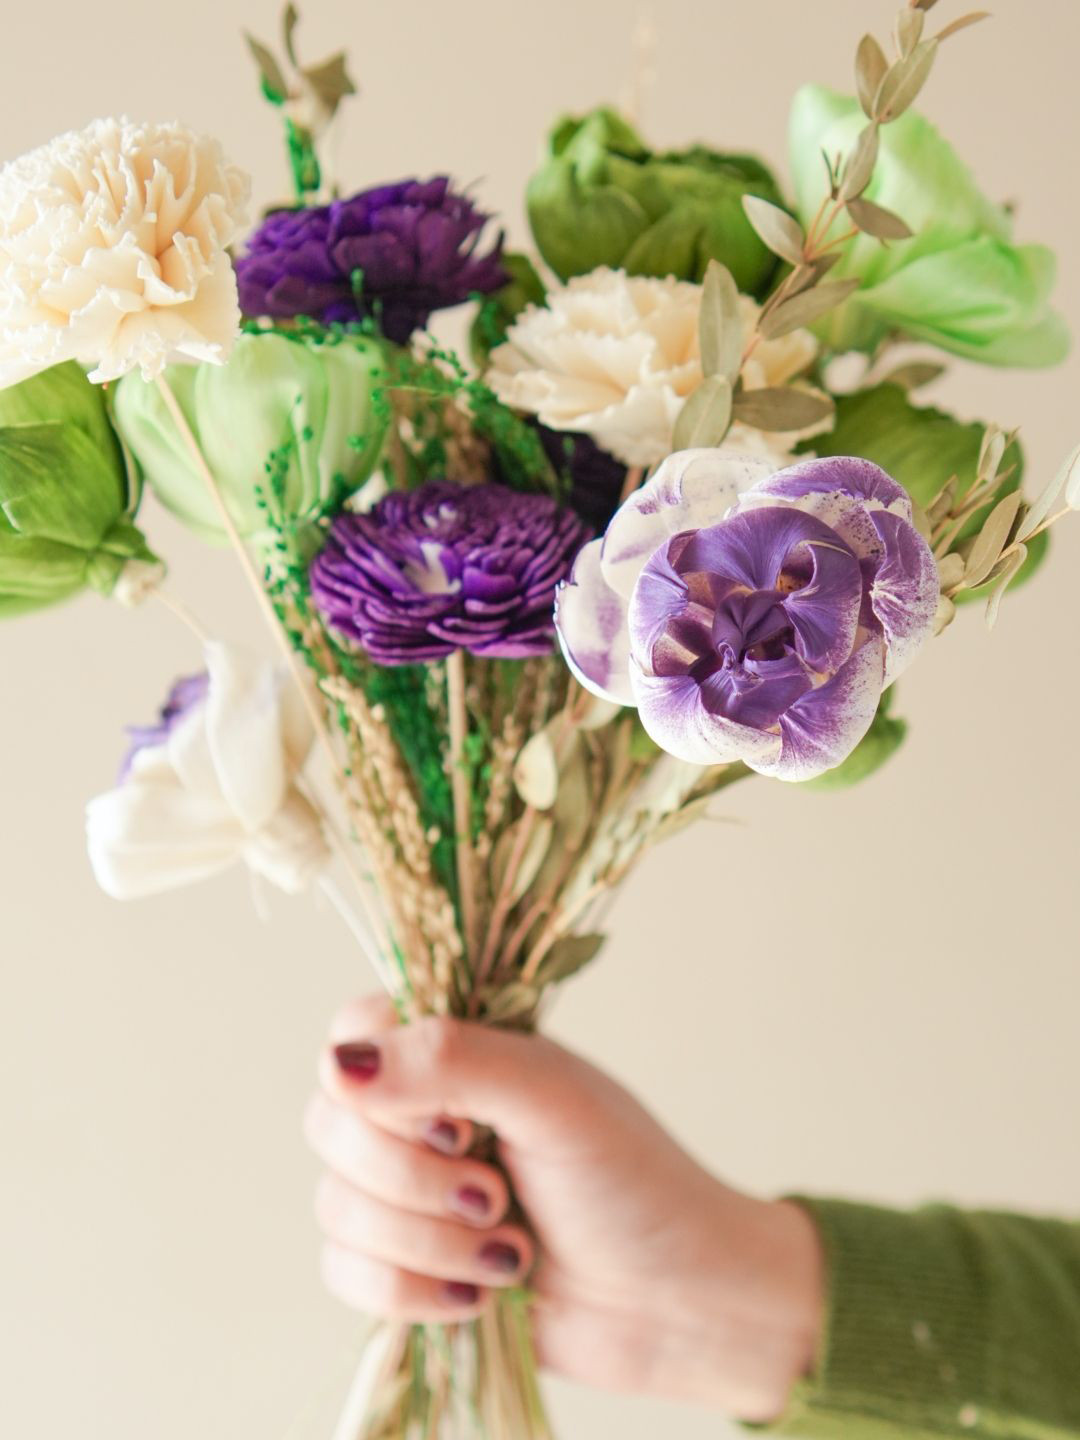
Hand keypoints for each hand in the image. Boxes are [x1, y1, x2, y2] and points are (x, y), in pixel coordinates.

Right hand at [305, 997, 822, 1421]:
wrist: (673, 1303)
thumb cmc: (632, 1182)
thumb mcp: (552, 1097)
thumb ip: (450, 1059)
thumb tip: (342, 1062)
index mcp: (455, 1048)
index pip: (355, 1029)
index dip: (385, 1084)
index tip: (460, 1123)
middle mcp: (420, 1111)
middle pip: (330, 1124)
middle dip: (415, 1179)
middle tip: (496, 1190)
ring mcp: (407, 1190)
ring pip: (336, 1206)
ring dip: (430, 1241)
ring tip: (511, 1246)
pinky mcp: (403, 1264)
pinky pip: (344, 1272)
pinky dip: (414, 1290)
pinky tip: (482, 1290)